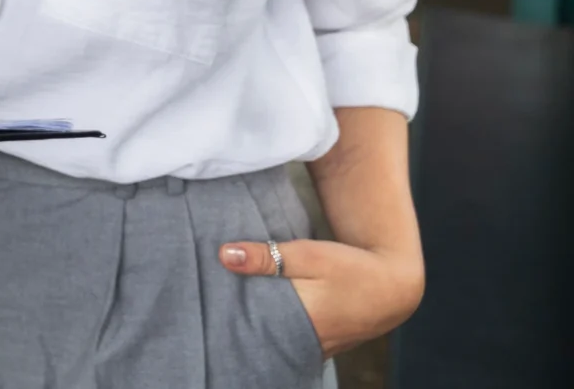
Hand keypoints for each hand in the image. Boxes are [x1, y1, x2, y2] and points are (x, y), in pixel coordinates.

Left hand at [219, 236, 422, 357]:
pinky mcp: (323, 344)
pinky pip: (291, 342)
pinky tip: (259, 319)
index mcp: (301, 322)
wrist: (395, 286)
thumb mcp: (309, 254)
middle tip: (211, 309)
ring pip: (276, 341)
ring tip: (228, 313)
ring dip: (258, 328)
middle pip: (261, 337)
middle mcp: (308, 342)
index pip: (252, 328)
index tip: (206, 307)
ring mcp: (318, 347)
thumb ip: (267, 256)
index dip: (228, 318)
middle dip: (238, 325)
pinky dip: (276, 331)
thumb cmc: (352, 268)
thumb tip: (223, 255)